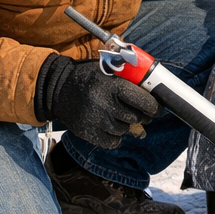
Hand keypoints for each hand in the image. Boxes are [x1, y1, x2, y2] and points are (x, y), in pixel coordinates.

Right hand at [37, 55, 159, 149]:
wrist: (58, 89)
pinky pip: (113, 142)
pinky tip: (108, 126)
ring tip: (116, 115)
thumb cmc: (88, 78)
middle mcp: (106, 104)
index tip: (156, 109)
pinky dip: (115, 136)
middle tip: (139, 112)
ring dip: (125, 124)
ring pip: (125, 130)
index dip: (154, 107)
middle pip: (136, 118)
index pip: (144, 102)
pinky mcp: (89, 133)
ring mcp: (97, 120)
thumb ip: (129, 81)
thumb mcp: (108, 71)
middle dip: (141, 116)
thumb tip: (154, 97)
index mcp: (113, 85)